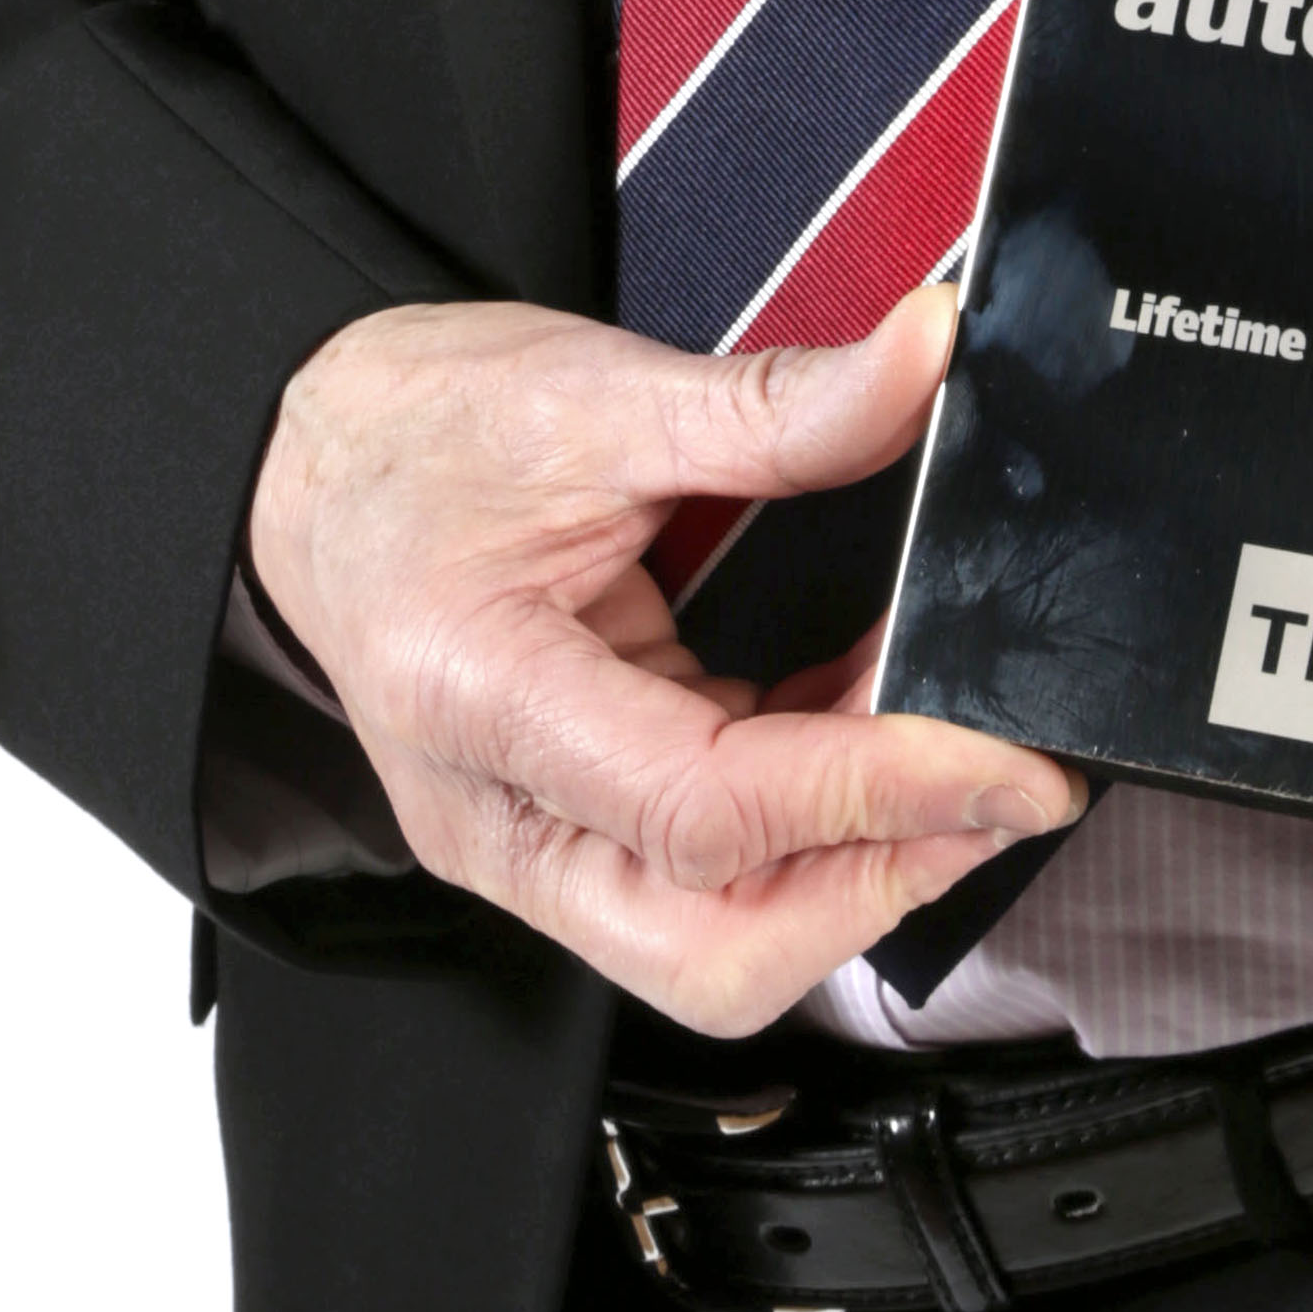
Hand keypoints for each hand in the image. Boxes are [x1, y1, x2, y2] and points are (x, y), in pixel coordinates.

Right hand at [245, 280, 1081, 1032]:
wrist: (306, 462)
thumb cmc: (414, 430)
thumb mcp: (589, 387)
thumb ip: (773, 402)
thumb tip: (926, 360)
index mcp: (479, 698)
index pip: (708, 812)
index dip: (878, 791)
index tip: (1006, 755)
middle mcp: (497, 815)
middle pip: (712, 951)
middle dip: (879, 883)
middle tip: (1001, 785)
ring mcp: (529, 843)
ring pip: (715, 945)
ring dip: (857, 865)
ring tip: (952, 746)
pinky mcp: (569, 831)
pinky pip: (708, 881)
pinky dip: (815, 826)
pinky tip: (875, 729)